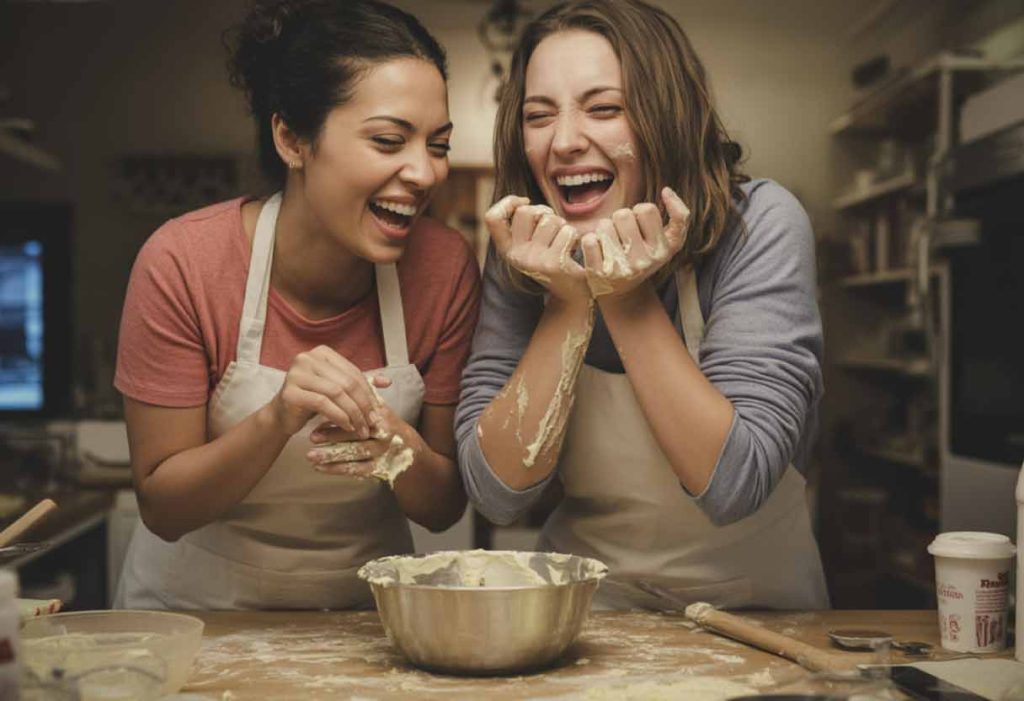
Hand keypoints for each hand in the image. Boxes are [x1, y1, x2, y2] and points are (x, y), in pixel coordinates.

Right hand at [268, 346, 391, 437]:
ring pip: (336, 393)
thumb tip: (387, 382)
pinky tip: (346, 426)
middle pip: (346, 382)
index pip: (353, 372)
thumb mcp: (338, 390)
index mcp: (322, 352)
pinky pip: (322, 403)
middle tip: (372, 423)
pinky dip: (338, 416)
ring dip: (353, 413)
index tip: (377, 413)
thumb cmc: (312, 401)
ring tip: (361, 428)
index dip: (368, 393)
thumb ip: (360, 384)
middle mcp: (307, 357)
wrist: (282, 416)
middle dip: (363, 405)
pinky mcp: (290, 391)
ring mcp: (296, 373)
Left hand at [306, 402, 423, 479]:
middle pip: (357, 435)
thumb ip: (363, 393)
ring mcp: (382, 453)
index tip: (318, 413)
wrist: (408, 450)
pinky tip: (319, 468)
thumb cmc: (386, 424)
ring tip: (310, 455)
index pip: (359, 413)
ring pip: (356, 454)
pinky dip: (336, 470)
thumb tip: (336, 378)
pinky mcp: (377, 469)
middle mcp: (385, 436)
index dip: (339, 412)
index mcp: (383, 417)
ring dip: (331, 455)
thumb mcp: (378, 407)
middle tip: (310, 436)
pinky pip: (356, 470)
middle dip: (332, 436)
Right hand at [485, 195, 588, 301]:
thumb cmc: (553, 258)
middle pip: (526, 211)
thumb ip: (524, 222)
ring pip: (550, 219)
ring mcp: (534, 260)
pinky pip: (567, 232)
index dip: (508, 202)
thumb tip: (524, 202)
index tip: (525, 202)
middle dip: (544, 212)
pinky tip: (572, 251)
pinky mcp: (554, 264)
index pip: (492, 218)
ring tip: (562, 242)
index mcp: (507, 250)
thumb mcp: (531, 242)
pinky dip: (574, 236)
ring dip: (562, 225)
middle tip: (552, 227)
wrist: (571, 292)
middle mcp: (516, 256)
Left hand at [581, 187, 689, 298]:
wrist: (621, 291)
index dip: (640, 211)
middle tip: (623, 234)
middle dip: (621, 219)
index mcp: (662, 250)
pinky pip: (589, 240)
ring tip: (611, 242)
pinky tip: (598, 251)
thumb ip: (679, 216)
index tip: (641, 223)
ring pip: (604, 224)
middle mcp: (644, 261)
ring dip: (604, 229)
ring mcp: (621, 268)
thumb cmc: (644, 256)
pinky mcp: (599, 273)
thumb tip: (667, 191)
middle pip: (623, 214)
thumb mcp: (669, 242)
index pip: (647, 209)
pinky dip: (590, 241)